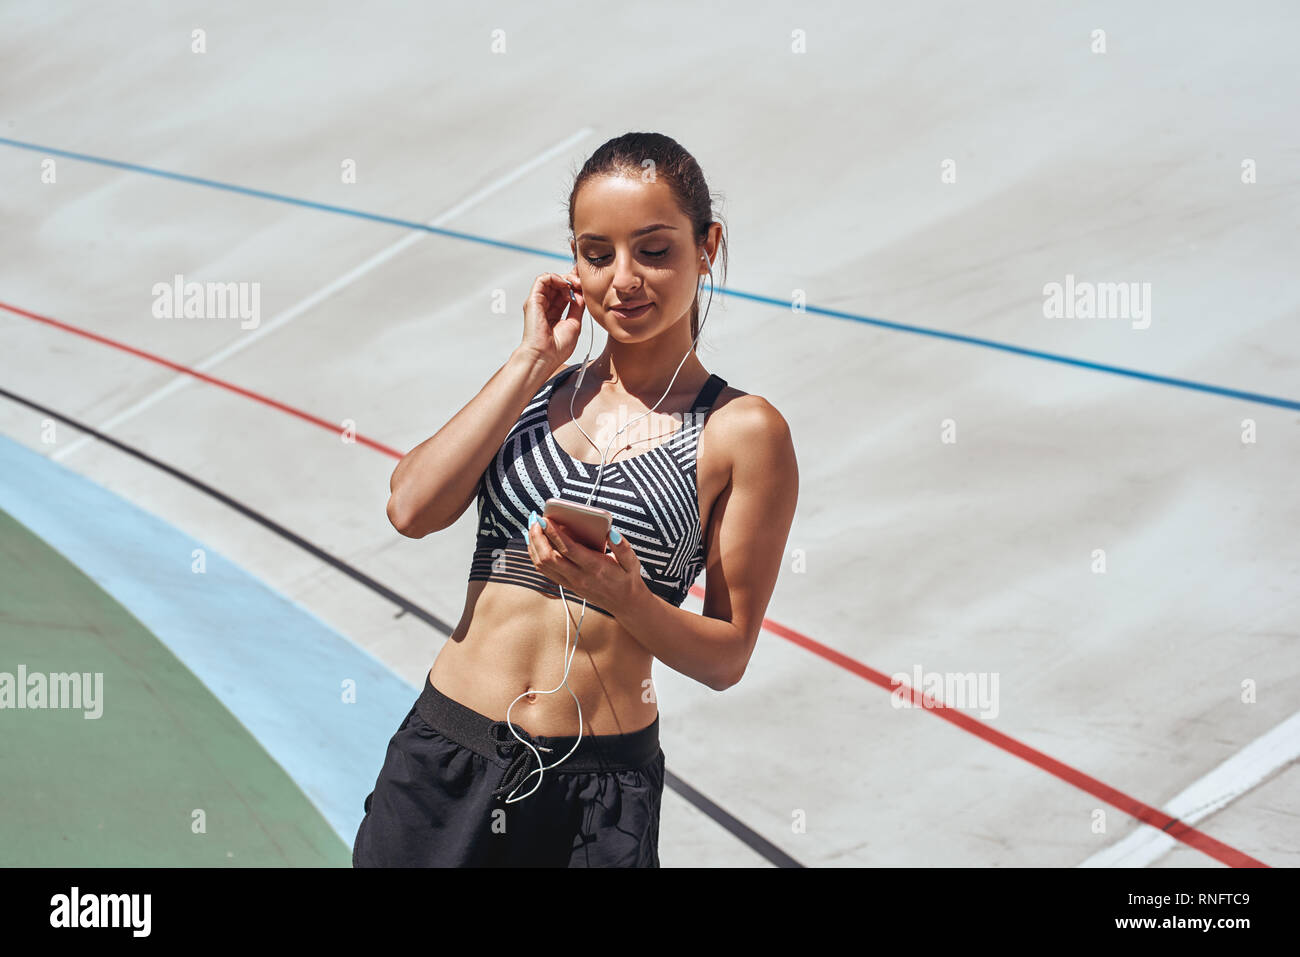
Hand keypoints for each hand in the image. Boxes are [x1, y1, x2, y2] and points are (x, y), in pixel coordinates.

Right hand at [518, 271, 584, 369]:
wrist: (544, 356)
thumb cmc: (557, 348)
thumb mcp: (575, 323)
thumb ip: (577, 307)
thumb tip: (581, 293)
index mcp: (555, 313)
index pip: (564, 292)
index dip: (575, 284)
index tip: (586, 283)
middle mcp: (546, 306)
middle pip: (558, 284)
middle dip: (572, 280)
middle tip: (582, 283)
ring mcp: (539, 302)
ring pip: (551, 279)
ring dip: (565, 278)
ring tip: (575, 284)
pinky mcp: (533, 300)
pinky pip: (542, 279)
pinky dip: (555, 277)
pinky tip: (564, 284)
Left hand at [524, 512, 645, 619]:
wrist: (624, 602)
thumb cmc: (627, 577)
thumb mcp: (631, 562)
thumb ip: (623, 546)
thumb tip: (611, 532)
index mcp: (594, 567)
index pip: (568, 549)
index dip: (554, 533)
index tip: (545, 518)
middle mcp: (579, 576)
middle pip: (549, 556)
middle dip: (538, 536)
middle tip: (535, 519)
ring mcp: (570, 582)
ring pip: (542, 564)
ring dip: (534, 545)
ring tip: (532, 527)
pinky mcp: (566, 584)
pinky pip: (544, 570)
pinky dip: (535, 555)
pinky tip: (534, 542)